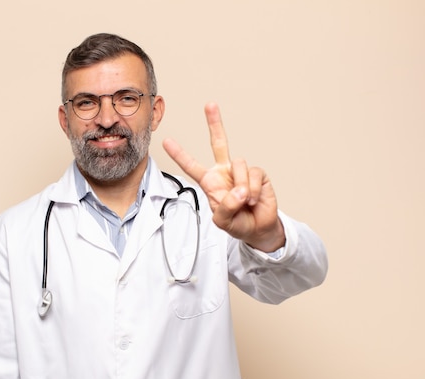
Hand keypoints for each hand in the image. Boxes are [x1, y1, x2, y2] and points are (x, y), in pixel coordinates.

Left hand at [162, 102, 284, 251]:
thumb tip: (238, 190)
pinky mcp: (257, 174)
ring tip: (244, 202)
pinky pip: (253, 173)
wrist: (258, 228)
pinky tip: (253, 199)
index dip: (179, 154)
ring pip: (238, 164)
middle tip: (210, 105)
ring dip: (241, 187)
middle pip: (219, 143)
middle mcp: (224, 172)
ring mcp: (240, 171)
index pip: (191, 166)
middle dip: (215, 123)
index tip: (166, 141)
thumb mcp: (223, 221)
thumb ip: (226, 207)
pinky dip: (253, 189)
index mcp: (209, 182)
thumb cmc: (237, 223)